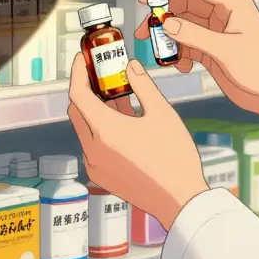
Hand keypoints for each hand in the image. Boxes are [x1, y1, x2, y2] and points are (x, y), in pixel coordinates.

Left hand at [67, 54, 208, 230]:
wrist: (180, 200)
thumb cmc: (175, 156)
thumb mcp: (162, 113)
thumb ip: (142, 85)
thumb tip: (129, 66)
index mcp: (106, 130)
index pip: (78, 94)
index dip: (78, 72)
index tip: (83, 59)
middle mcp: (93, 149)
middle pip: (77, 110)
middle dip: (86, 90)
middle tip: (102, 76)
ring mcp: (94, 165)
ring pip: (84, 129)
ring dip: (95, 112)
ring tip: (121, 101)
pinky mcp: (100, 176)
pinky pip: (91, 147)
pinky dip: (100, 132)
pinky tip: (123, 127)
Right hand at [136, 0, 258, 138]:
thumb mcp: (226, 50)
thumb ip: (194, 35)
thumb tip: (165, 23)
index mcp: (232, 2)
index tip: (145, 0)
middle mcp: (222, 12)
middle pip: (183, 4)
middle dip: (162, 18)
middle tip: (144, 33)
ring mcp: (216, 30)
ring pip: (181, 25)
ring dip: (168, 39)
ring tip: (161, 56)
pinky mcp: (211, 47)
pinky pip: (186, 43)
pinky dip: (179, 53)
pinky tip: (181, 67)